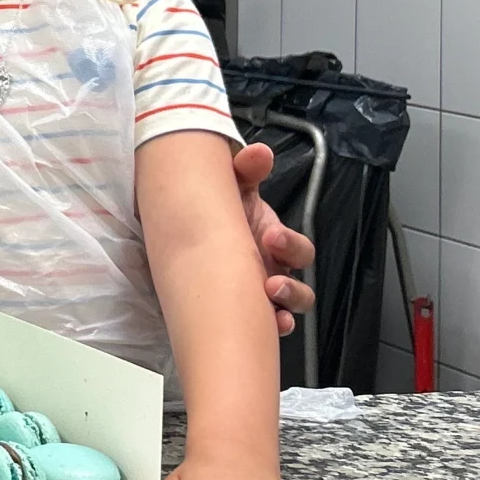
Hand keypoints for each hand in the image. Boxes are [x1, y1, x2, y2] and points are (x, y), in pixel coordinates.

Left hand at [230, 141, 315, 334]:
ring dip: (285, 305)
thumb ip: (244, 171)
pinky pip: (269, 325)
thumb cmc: (211, 214)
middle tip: (269, 280)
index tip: (269, 237)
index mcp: (270, 240)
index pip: (298, 249)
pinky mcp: (247, 311)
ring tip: (267, 300)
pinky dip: (273, 327)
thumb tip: (260, 152)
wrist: (182, 237)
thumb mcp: (228, 189)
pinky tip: (268, 325)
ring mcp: (261, 292)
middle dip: (291, 282)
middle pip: (297, 283)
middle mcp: (271, 268)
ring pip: (290, 305)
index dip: (291, 245)